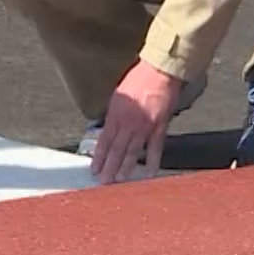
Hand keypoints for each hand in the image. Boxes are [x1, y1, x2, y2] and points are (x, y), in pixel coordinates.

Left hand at [89, 60, 183, 183]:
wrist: (159, 72)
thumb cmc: (138, 79)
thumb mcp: (118, 96)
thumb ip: (113, 114)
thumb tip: (108, 129)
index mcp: (115, 114)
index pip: (104, 140)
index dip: (99, 157)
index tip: (94, 170)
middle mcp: (128, 123)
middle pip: (116, 150)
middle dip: (109, 167)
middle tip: (104, 182)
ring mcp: (144, 127)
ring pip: (133, 152)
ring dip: (125, 168)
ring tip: (119, 180)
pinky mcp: (159, 127)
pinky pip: (155, 148)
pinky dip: (153, 161)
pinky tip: (149, 173)